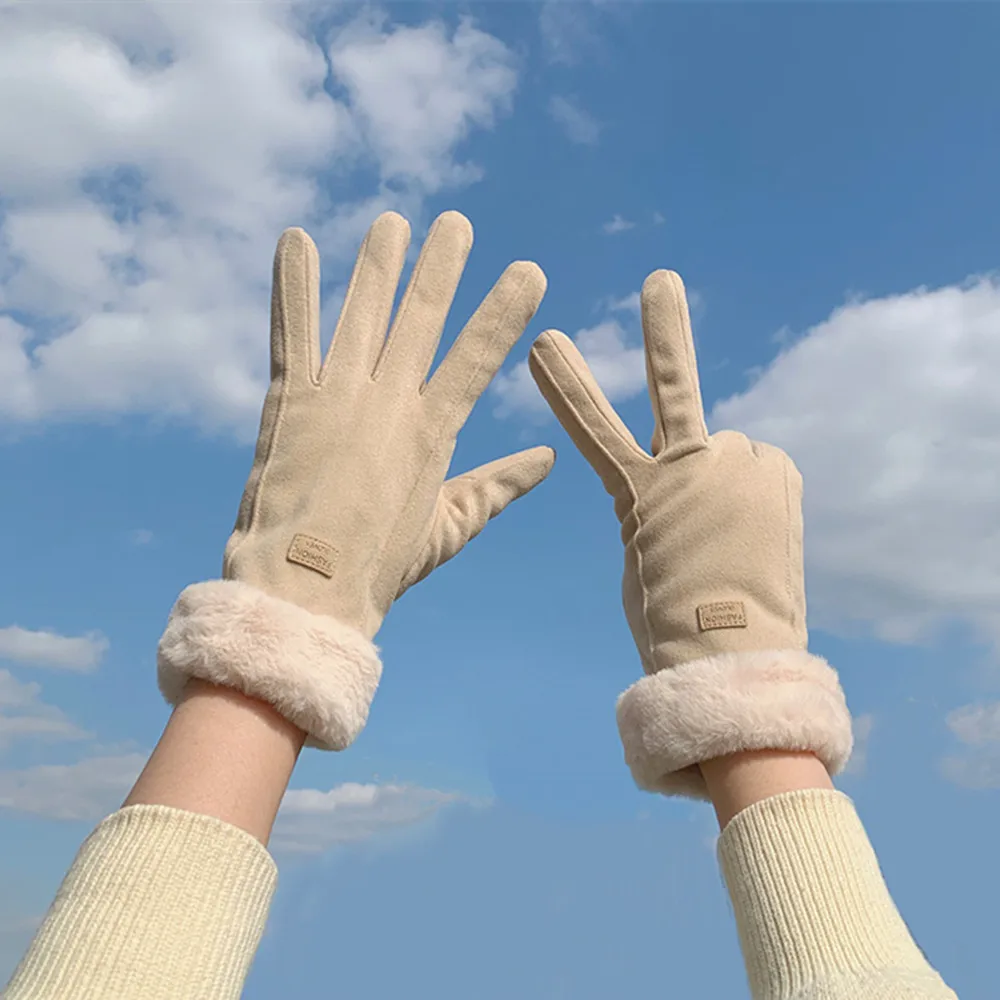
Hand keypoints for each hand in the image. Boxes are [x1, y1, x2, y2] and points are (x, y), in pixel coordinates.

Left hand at [158, 211, 552, 751]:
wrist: (306, 589)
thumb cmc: (381, 566)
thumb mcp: (450, 525)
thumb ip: (499, 487)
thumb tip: (547, 460)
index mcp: (433, 432)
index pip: (478, 357)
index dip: (503, 312)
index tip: (527, 271)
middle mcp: (390, 402)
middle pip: (421, 319)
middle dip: (440, 267)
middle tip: (454, 223)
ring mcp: (338, 395)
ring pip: (363, 312)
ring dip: (378, 264)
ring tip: (393, 222)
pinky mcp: (289, 400)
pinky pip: (294, 330)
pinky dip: (294, 284)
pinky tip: (296, 239)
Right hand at [529, 269, 852, 797]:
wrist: (730, 654)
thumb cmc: (668, 618)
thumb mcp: (645, 557)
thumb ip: (661, 505)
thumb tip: (699, 484)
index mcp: (639, 494)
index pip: (593, 428)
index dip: (567, 385)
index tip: (546, 342)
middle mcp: (688, 467)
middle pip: (673, 388)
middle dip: (664, 333)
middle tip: (661, 283)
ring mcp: (737, 465)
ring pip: (726, 449)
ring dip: (724, 480)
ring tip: (728, 538)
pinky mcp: (776, 469)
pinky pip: (758, 466)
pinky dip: (754, 490)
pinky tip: (752, 536)